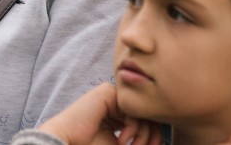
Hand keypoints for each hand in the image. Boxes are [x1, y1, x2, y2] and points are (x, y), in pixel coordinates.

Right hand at [38, 83, 162, 144]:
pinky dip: (133, 126)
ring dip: (142, 135)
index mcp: (117, 116)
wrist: (67, 142)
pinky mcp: (107, 92)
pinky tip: (123, 139)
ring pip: (141, 112)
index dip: (154, 138)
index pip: (145, 122)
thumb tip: (163, 142)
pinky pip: (131, 108)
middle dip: (150, 137)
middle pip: (146, 116)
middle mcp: (115, 104)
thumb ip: (138, 141)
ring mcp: (111, 96)